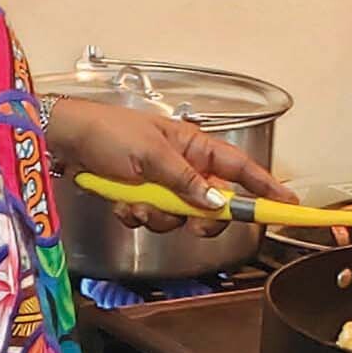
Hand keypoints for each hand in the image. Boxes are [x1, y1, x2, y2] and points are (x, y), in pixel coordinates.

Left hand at [43, 98, 295, 235]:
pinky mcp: (138, 198)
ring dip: (157, 215)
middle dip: (198, 216)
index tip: (287, 205)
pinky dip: (135, 215)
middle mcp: (182, 167)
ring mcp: (160, 184)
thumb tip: (218, 203)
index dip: (265, 188)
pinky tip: (120, 201)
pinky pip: (150, 220)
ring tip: (135, 199)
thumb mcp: (152, 155)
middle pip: (212, 205)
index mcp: (194, 146)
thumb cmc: (107, 132)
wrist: (64, 141)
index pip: (240, 169)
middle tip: (187, 218)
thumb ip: (186, 182)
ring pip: (178, 218)